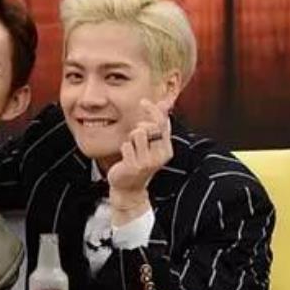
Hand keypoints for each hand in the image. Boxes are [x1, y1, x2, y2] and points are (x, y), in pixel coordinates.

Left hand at [107, 99, 172, 219]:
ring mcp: (147, 162)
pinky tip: (125, 157)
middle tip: (134, 134)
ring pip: (138, 133)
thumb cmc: (139, 161)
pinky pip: (126, 145)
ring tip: (131, 147)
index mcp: (166, 149)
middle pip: (152, 126)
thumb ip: (158, 124)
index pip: (163, 122)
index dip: (153, 110)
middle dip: (140, 125)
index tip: (142, 102)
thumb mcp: (151, 143)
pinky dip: (123, 148)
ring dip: (130, 137)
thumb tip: (166, 102)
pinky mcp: (134, 166)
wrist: (128, 188)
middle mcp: (160, 155)